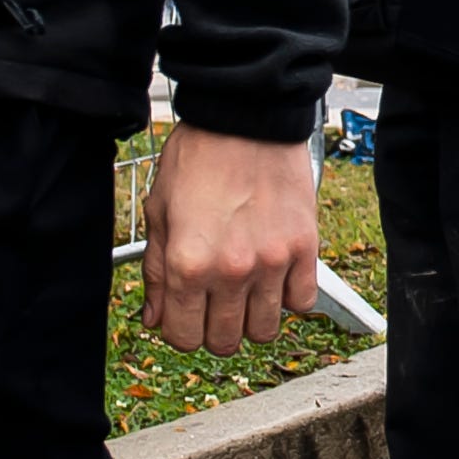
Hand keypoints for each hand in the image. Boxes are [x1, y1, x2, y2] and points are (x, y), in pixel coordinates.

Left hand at [139, 123, 320, 353]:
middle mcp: (230, 270)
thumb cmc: (198, 157)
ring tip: (244, 292)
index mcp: (188, 263)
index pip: (183, 336)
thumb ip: (156, 272)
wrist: (245, 117)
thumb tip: (154, 318)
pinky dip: (287, 298)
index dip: (179, 330)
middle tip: (213, 306)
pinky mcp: (304, 248)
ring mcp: (271, 261)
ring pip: (264, 330)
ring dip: (250, 319)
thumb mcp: (159, 212)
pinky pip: (302, 302)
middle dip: (213, 330)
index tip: (183, 316)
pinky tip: (273, 278)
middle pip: (225, 341)